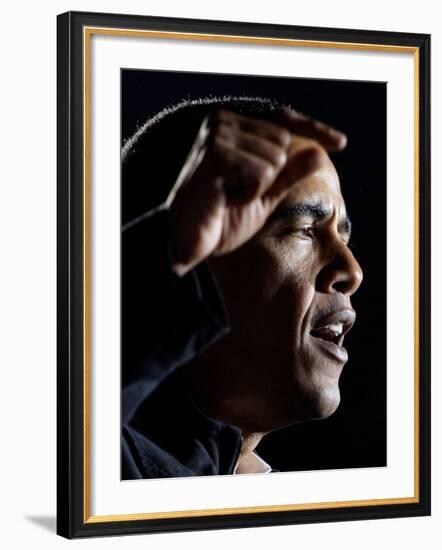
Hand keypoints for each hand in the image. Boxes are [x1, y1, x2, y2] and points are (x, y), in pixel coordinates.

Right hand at [167, 108, 346, 275]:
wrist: (188, 240)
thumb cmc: (221, 217)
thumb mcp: (264, 194)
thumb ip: (289, 173)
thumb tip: (319, 153)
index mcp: (232, 127)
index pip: (283, 121)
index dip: (313, 130)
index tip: (341, 142)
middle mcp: (223, 122)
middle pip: (283, 142)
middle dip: (270, 176)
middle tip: (238, 192)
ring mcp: (217, 135)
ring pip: (274, 158)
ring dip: (257, 188)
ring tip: (229, 196)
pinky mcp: (215, 154)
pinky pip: (260, 172)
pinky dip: (249, 194)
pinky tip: (224, 199)